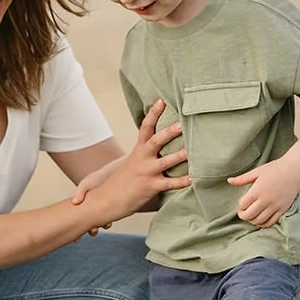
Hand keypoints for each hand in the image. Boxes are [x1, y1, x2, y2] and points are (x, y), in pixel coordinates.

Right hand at [71, 161, 118, 236]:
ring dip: (101, 225)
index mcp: (85, 205)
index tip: (78, 240)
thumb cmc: (99, 177)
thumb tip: (74, 202)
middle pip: (90, 224)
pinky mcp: (115, 208)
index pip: (79, 220)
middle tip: (93, 231)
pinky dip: (109, 220)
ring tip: (104, 224)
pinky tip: (109, 220)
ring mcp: (105, 210)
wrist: (117, 172)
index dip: (78, 231)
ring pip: (101, 223)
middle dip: (91, 230)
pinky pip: (112, 218)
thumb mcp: (87, 183)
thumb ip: (80, 191)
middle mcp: (94, 209)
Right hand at [85, 101, 189, 222]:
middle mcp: (142, 158)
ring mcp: (147, 172)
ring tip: (193, 150)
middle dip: (170, 131)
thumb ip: (148, 151)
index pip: (146, 127)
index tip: (162, 101)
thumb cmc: (123, 180)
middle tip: (183, 123)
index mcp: (138, 150)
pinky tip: (193, 178)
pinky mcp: (150, 186)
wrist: (106, 199)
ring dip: (180, 155)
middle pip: (156, 140)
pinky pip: (169, 183)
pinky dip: (182, 181)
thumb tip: (163, 140)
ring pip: (166, 161)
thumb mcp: (134, 161)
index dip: (153, 113)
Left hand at [228, 158, 299, 227]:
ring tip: (251, 216)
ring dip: (252, 220)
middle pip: (249, 215)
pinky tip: (260, 219)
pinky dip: (263, 224)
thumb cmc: (274, 168)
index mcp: (257, 190)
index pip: (243, 205)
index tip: (241, 203)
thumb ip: (242, 179)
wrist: (294, 170)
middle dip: (243, 215)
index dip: (240, 206)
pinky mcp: (283, 209)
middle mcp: (266, 200)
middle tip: (243, 212)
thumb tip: (229, 181)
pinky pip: (271, 222)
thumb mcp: (257, 171)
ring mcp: (275, 206)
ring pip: (259, 221)